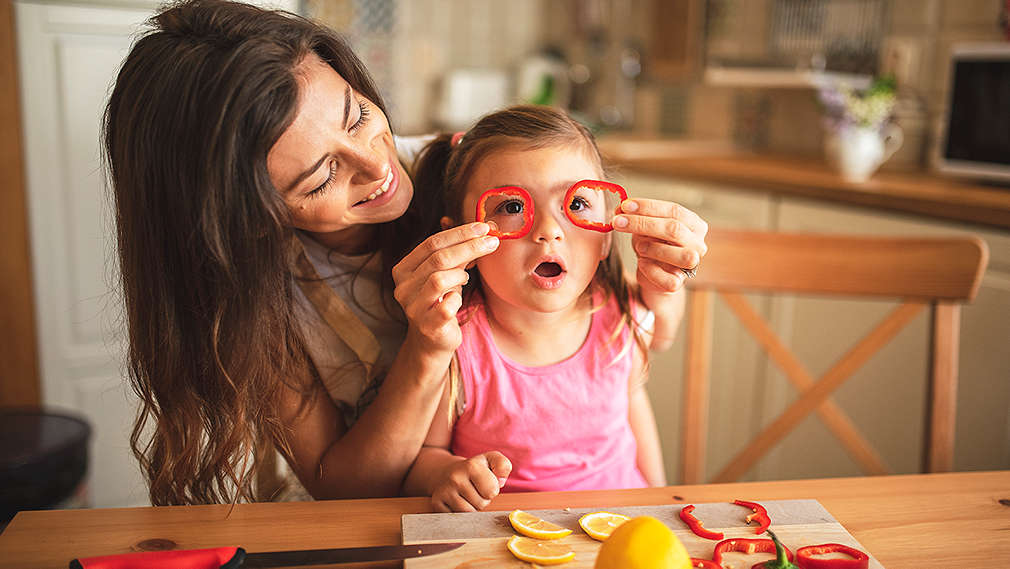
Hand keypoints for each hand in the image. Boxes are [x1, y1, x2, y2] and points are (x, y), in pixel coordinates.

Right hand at [392, 223, 499, 355]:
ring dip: (460, 274)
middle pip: (438, 258)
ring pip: (439, 279)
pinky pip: (448, 305)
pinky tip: (458, 299)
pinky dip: (458, 298)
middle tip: (492, 241)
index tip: (483, 227)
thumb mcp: (445, 273)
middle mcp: (403, 287)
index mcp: (403, 269)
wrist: (433, 341)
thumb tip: (484, 227)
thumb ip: (457, 251)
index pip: (432, 243)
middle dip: (469, 247)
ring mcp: (413, 307)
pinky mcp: (427, 326)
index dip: (460, 233)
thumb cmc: (441, 301)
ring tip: (466, 277)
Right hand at [430, 451, 511, 511]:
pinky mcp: (436, 503)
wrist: (446, 472)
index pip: (492, 491)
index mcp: (471, 466)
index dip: (492, 489)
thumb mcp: (490, 460)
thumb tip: (501, 481)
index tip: (485, 483)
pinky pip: (457, 518)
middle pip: (481, 504)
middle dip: (482, 499)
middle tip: (475, 490)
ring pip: (469, 513)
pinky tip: (457, 501)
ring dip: (472, 508)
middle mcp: (455, 478)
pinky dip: (460, 513)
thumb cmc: (473, 469)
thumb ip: (503, 465)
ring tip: (467, 496)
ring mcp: (444, 491)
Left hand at [613, 198, 707, 294]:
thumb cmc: (651, 244)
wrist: (652, 273)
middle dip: (642, 224)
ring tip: (638, 246)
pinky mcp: (678, 283)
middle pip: (674, 229)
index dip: (649, 207)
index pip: (674, 210)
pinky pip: (667, 278)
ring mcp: (691, 265)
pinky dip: (650, 269)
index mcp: (694, 225)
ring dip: (652, 248)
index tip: (625, 206)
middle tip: (618, 221)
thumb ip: (637, 217)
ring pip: (680, 255)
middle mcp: (698, 244)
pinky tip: (641, 263)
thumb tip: (621, 210)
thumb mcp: (644, 227)